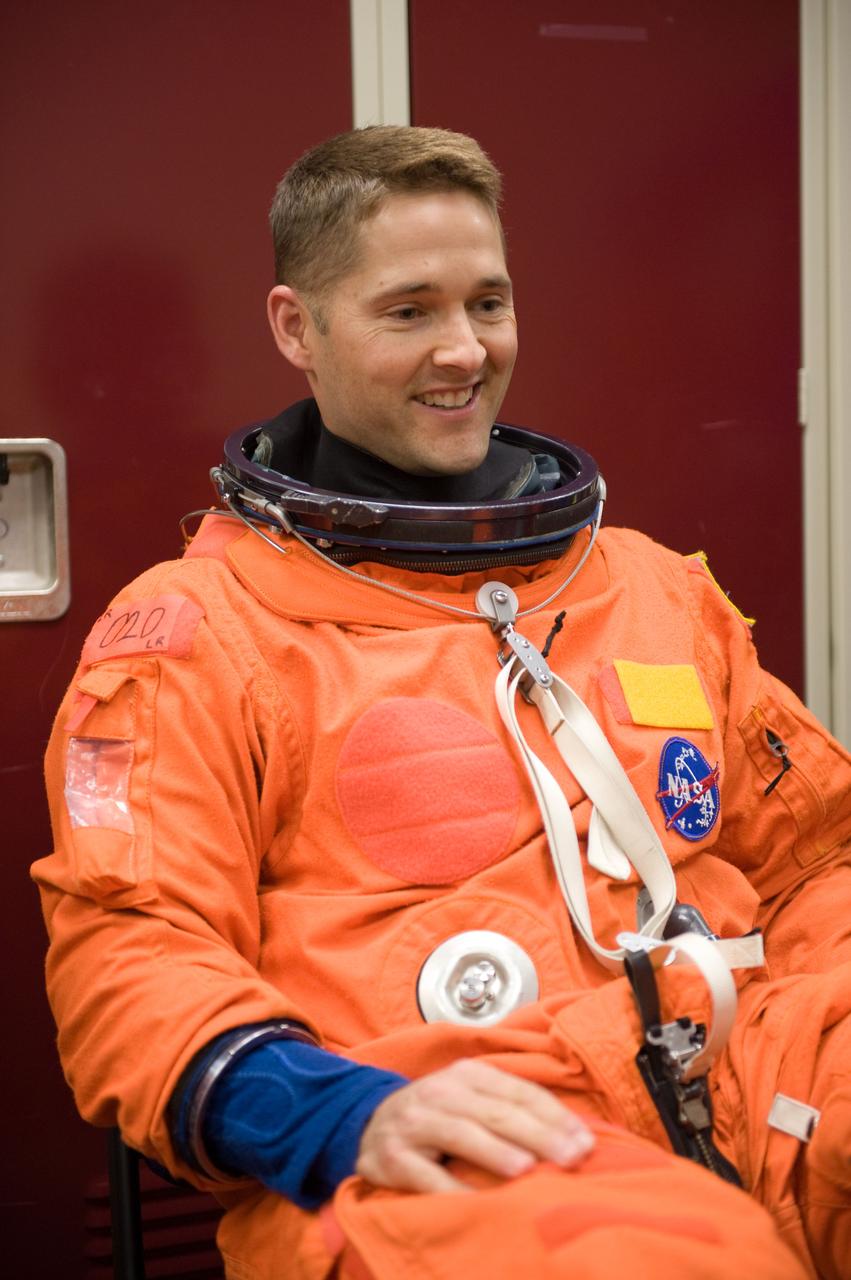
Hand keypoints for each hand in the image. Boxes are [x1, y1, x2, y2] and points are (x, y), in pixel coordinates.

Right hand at [356, 1058, 593, 1193]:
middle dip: (538, 1134)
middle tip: (571, 1157)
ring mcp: (415, 1123)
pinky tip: (477, 1200)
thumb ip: (511, 1109)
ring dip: (495, 1151)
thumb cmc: (437, 1114)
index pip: (518, 1092)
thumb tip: (571, 1135)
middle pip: (496, 1111)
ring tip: (527, 1168)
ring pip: (461, 1133)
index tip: (585, 1142)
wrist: (368, 1124)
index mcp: (467, 1075)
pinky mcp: (393, 1156)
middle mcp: (442, 1092)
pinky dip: (451, 1188)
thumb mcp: (471, 1098)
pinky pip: (425, 1174)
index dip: (554, 1115)